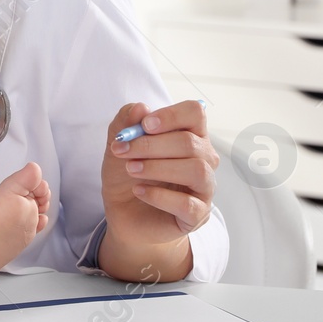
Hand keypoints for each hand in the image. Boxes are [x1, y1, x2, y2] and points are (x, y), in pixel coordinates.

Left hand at [101, 100, 217, 248]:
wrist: (124, 214)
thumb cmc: (127, 175)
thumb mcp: (118, 145)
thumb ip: (125, 123)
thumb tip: (141, 107)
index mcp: (189, 135)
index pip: (195, 113)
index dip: (170, 115)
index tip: (144, 125)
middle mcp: (203, 159)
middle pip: (190, 142)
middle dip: (151, 145)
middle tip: (123, 151)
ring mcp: (204, 188)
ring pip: (196, 170)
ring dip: (158, 168)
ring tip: (131, 170)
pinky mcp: (198, 214)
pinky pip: (188, 204)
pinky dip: (159, 196)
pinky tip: (139, 191)